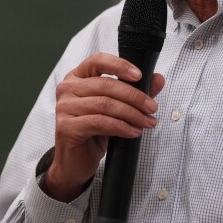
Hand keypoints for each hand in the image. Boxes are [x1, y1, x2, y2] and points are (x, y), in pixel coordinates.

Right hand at [42, 52, 164, 201]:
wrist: (75, 162)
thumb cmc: (93, 132)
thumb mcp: (116, 109)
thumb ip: (135, 91)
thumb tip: (158, 79)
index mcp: (77, 77)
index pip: (97, 60)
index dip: (120, 65)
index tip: (140, 76)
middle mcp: (68, 89)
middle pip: (106, 85)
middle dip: (134, 96)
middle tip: (152, 108)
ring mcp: (65, 108)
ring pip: (105, 104)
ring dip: (131, 114)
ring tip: (147, 122)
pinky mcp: (67, 127)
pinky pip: (100, 122)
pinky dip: (122, 127)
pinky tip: (134, 132)